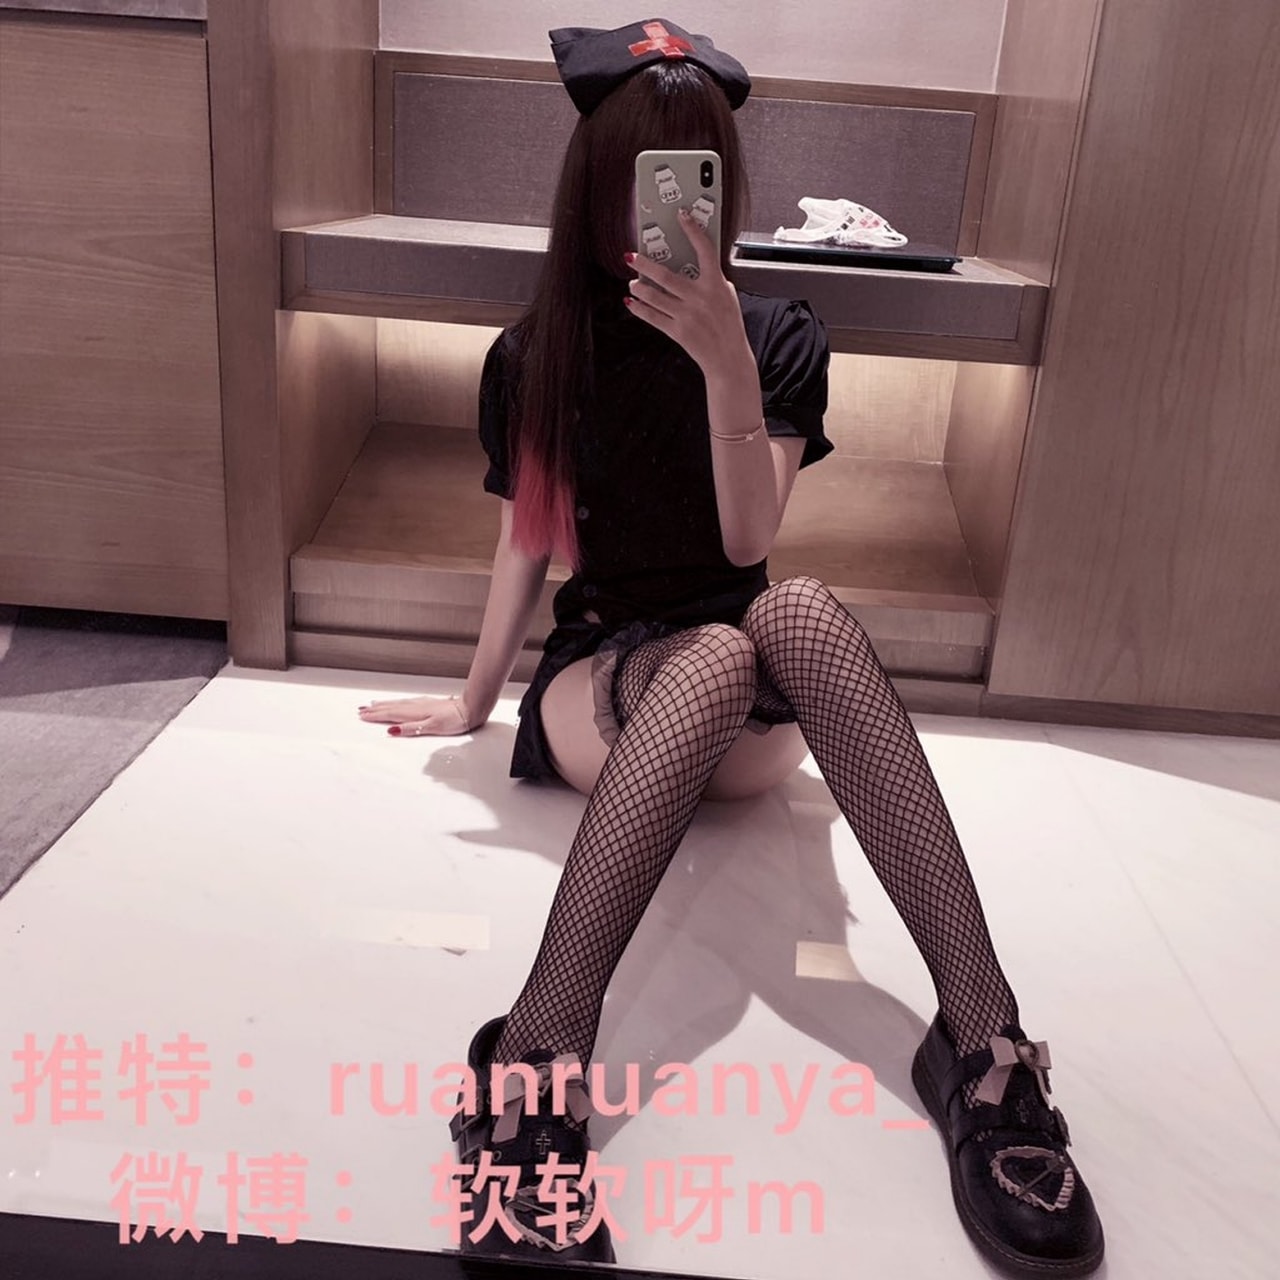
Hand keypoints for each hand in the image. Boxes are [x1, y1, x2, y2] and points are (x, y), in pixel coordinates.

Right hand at [357, 695, 473, 736]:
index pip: (390, 714)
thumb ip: (411, 729)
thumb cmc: (454, 720)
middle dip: (375, 709)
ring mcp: (422, 703)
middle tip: (361, 710)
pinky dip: (397, 702)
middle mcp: (416, 706)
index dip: (375, 716)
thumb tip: (391, 731)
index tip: (362, 715)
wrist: (470, 709)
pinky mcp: (428, 703)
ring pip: (397, 703)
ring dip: (384, 704)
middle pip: (391, 707)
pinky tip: (397, 702)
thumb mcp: (432, 727)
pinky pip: (406, 702)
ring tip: (373, 704)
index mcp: (414, 713)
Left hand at [626, 209, 754, 379]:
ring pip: (654, 297)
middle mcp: (700, 298)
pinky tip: (631, 303)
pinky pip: (652, 317)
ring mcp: (687, 316)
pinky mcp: (678, 332)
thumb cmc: (728, 324)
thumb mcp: (727, 296)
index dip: (692, 230)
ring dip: (638, 288)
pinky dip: (638, 309)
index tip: (681, 216)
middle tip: (630, 256)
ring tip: (632, 283)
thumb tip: (689, 263)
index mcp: (716, 284)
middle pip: (665, 276)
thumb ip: (711, 279)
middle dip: (644, 264)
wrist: (728, 357)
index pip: (704, 250)